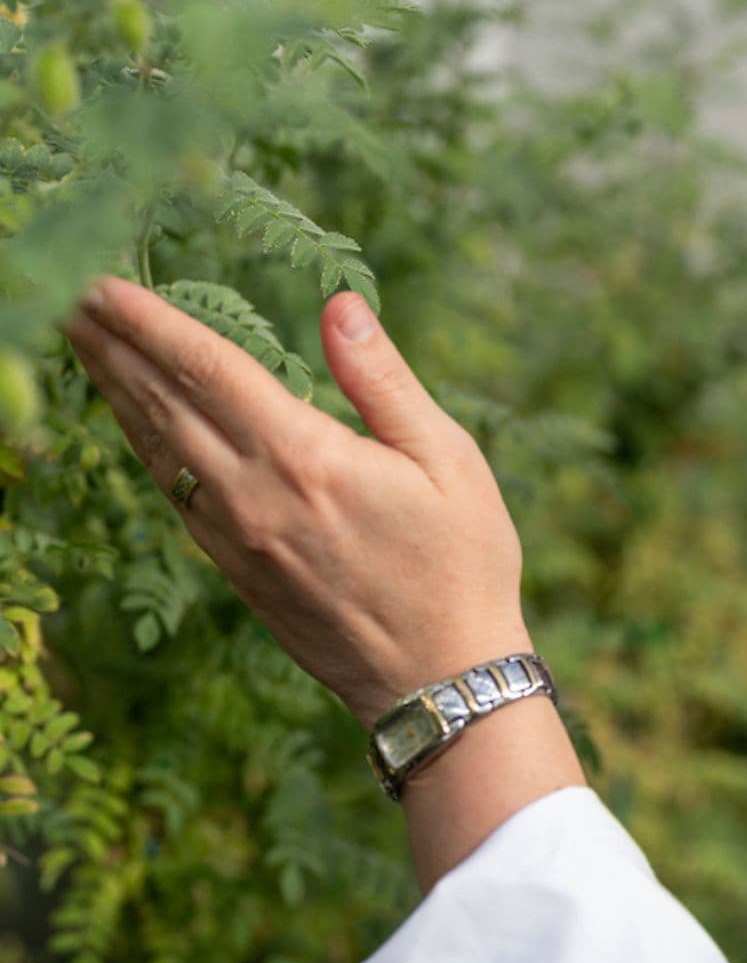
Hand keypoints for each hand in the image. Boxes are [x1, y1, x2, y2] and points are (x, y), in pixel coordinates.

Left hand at [62, 275, 533, 728]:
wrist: (439, 680)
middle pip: (162, 404)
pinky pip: (174, 494)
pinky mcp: (236, 572)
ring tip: (85, 345)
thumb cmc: (462, 565)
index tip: (104, 283)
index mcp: (306, 458)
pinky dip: (145, 447)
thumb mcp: (448, 460)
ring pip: (157, 450)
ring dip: (115, 392)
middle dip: (112, 346)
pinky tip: (137, 425)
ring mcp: (236, 539)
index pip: (207, 370)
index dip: (150, 322)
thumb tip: (339, 307)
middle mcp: (253, 497)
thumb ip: (383, 381)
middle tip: (68, 295)